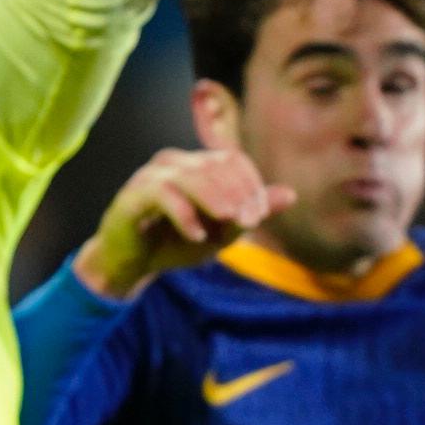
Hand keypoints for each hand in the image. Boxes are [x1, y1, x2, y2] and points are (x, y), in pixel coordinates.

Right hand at [73, 148, 293, 297]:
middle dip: (237, 193)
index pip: (233, 160)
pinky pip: (162, 194)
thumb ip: (250, 214)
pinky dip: (184, 215)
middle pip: (214, 164)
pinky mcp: (133, 194)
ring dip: (214, 199)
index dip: (251, 185)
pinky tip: (197, 236)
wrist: (133, 264)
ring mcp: (151, 175)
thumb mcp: (222, 233)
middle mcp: (175, 162)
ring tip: (229, 222)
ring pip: (190, 175)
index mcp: (197, 165)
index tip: (259, 217)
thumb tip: (291, 195)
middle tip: (248, 222)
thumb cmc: (176, 243)